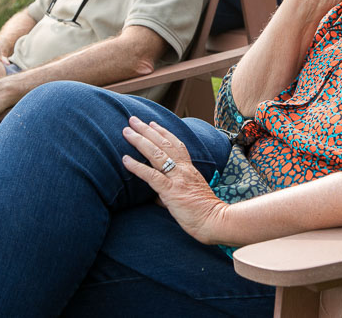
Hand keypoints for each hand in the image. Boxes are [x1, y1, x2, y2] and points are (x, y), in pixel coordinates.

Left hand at [121, 117, 229, 245]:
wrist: (216, 221)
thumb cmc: (205, 212)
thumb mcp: (191, 195)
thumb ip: (173, 191)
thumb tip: (158, 196)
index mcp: (190, 169)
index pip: (176, 144)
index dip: (163, 132)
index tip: (152, 123)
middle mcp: (183, 169)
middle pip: (163, 143)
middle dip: (146, 130)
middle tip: (133, 119)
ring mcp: (177, 178)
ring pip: (156, 154)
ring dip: (139, 140)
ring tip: (126, 131)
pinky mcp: (171, 191)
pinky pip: (151, 175)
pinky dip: (137, 166)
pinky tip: (125, 159)